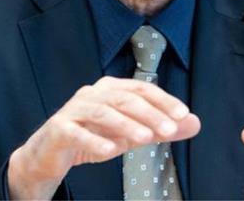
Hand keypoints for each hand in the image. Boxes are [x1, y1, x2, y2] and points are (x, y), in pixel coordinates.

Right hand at [8, 76, 199, 198]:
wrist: (50, 154)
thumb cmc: (92, 137)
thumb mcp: (131, 134)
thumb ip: (161, 128)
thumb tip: (193, 123)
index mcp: (111, 89)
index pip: (142, 89)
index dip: (163, 100)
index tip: (182, 114)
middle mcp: (93, 94)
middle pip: (125, 98)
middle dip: (150, 113)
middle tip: (169, 130)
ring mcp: (74, 110)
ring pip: (102, 113)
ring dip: (126, 125)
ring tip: (145, 138)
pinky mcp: (59, 129)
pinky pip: (77, 133)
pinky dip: (94, 141)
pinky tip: (109, 151)